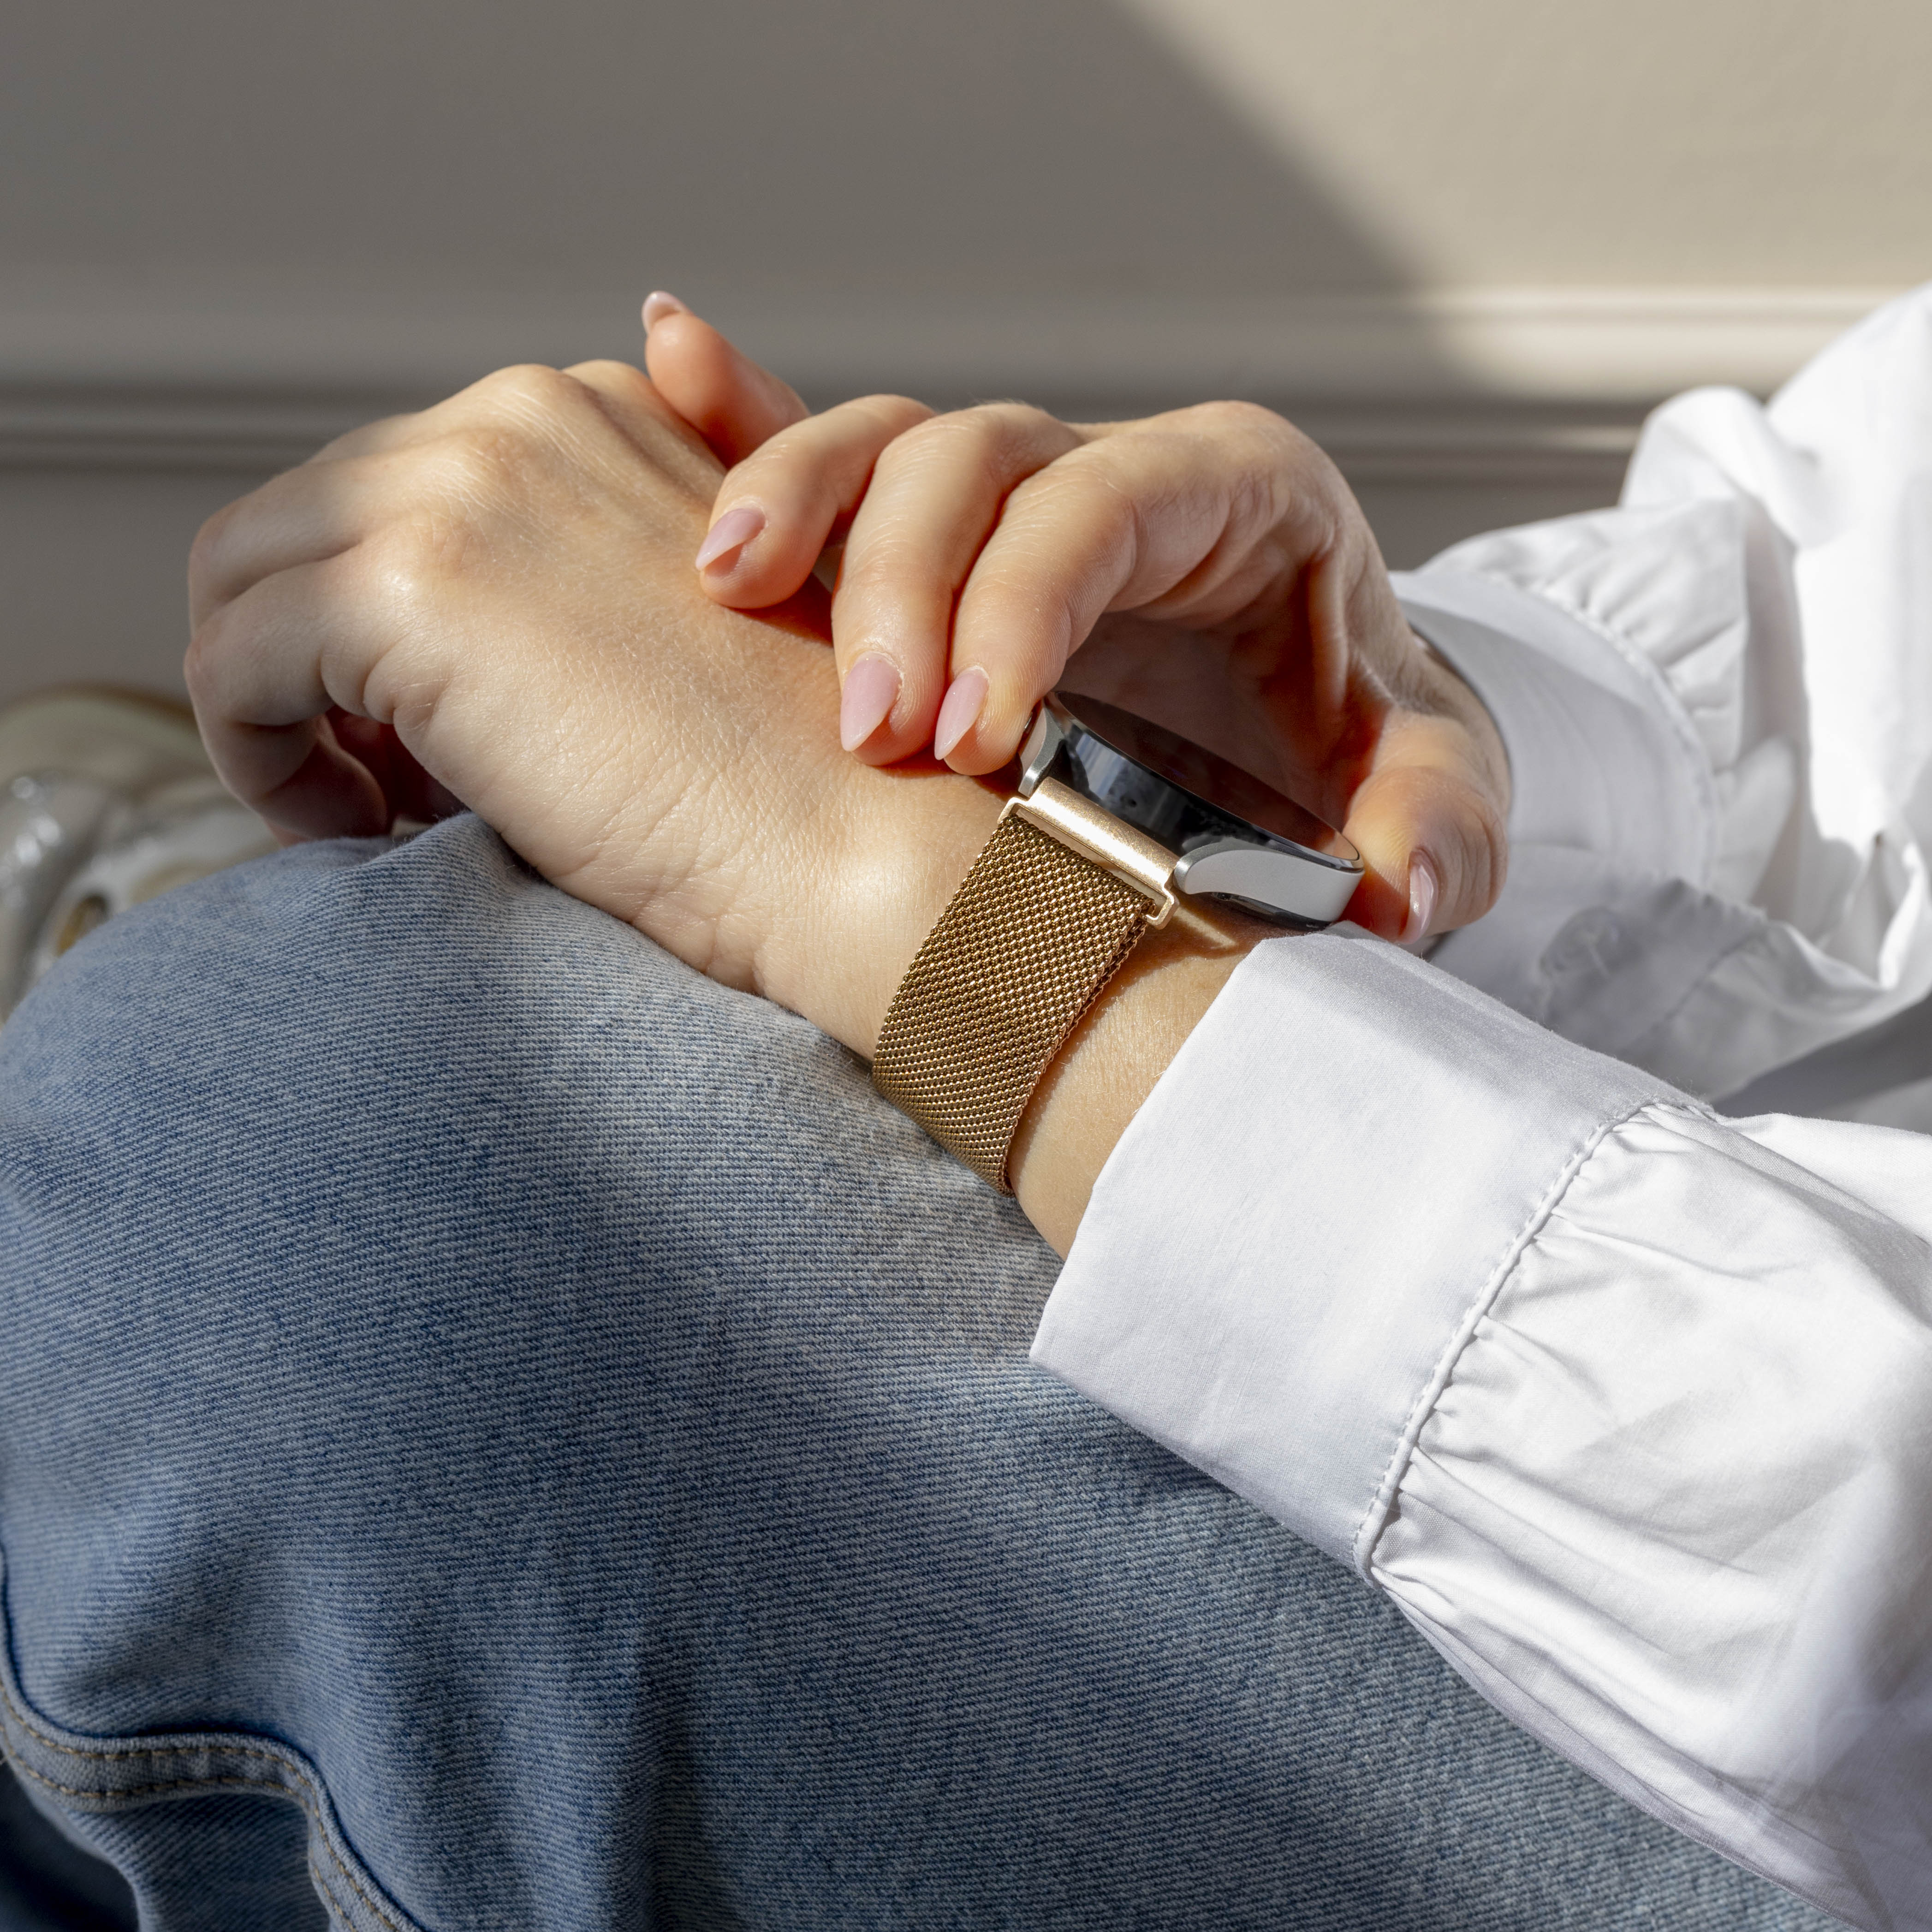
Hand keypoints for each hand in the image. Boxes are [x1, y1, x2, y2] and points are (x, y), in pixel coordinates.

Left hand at [185, 357, 1005, 1058]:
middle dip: (309, 653)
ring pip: (243, 576)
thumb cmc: (794, 784)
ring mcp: (461, 485)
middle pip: (302, 519)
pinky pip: (234, 660)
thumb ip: (562, 580)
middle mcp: (518, 412)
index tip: (424, 737)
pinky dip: (260, 754)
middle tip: (377, 786)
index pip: (395, 485)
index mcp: (591, 410)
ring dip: (271, 698)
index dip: (381, 618)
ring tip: (360, 810)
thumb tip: (452, 643)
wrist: (862, 844)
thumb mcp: (665, 635)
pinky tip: (354, 828)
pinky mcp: (410, 587)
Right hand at [640, 294, 1508, 942]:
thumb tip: (1394, 889)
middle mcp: (1116, 471)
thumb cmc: (1368, 748)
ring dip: (801, 504)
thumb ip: (1438, 827)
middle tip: (866, 730)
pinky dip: (755, 417)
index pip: (1101, 510)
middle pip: (975, 459)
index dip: (1022, 609)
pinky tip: (671, 365)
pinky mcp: (952, 543)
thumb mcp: (1435, 788)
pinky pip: (843, 454)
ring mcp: (1022, 498)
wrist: (1331, 726)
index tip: (972, 747)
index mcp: (1237, 494)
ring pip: (889, 444)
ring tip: (727, 587)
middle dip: (901, 582)